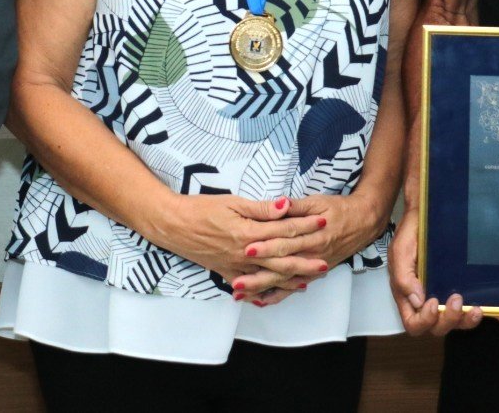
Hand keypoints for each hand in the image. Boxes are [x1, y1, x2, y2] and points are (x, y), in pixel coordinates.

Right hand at [149, 194, 322, 297]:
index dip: (305, 226)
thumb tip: (286, 207)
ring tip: (306, 283)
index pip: (283, 230)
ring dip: (287, 281)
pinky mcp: (225, 273)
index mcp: (248, 233)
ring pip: (267, 277)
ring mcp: (235, 267)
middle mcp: (244, 255)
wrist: (173, 225)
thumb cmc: (201, 209)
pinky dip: (262, 292)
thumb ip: (261, 209)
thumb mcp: (232, 202)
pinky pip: (248, 287)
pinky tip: (272, 296)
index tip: (323, 222)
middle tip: (325, 264)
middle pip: (280, 260)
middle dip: (304, 262)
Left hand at [233, 192, 383, 288]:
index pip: (286, 242)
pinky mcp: (313, 273)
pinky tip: (260, 301)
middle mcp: (312, 255)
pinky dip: (277, 295)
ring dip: (263, 289)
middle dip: (259, 276)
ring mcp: (312, 267)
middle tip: (236, 282)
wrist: (363, 222)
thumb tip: (280, 203)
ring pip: (285, 281)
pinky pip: (293, 287)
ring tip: (241, 295)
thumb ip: (297, 206)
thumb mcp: (319, 201)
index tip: (247, 249)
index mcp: (312, 235)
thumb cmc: (339, 209)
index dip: (267, 246)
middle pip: (282, 267)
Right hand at [388, 208, 483, 336]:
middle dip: (449, 319)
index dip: (425, 320)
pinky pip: (475, 307)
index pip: (414, 323)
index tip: (434, 303)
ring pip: (458, 322)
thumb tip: (418, 301)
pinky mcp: (463, 288)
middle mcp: (428, 300)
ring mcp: (447, 296)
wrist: (427, 214)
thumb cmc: (411, 234)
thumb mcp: (401, 252)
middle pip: (438, 327)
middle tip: (457, 299)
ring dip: (467, 320)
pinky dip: (490, 314)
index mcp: (410, 295)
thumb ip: (403, 278)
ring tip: (477, 308)